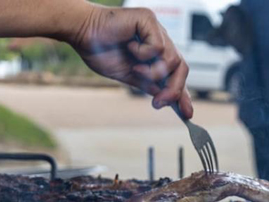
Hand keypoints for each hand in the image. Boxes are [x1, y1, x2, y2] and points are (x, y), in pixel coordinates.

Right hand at [68, 5, 192, 117]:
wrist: (81, 33)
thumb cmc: (100, 50)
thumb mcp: (130, 76)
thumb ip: (149, 84)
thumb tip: (166, 99)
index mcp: (156, 53)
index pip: (177, 74)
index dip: (182, 94)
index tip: (187, 114)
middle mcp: (160, 40)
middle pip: (182, 68)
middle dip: (173, 89)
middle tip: (158, 102)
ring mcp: (156, 29)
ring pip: (172, 60)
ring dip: (153, 72)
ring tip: (135, 69)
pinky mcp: (149, 20)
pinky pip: (159, 46)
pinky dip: (144, 54)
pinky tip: (130, 47)